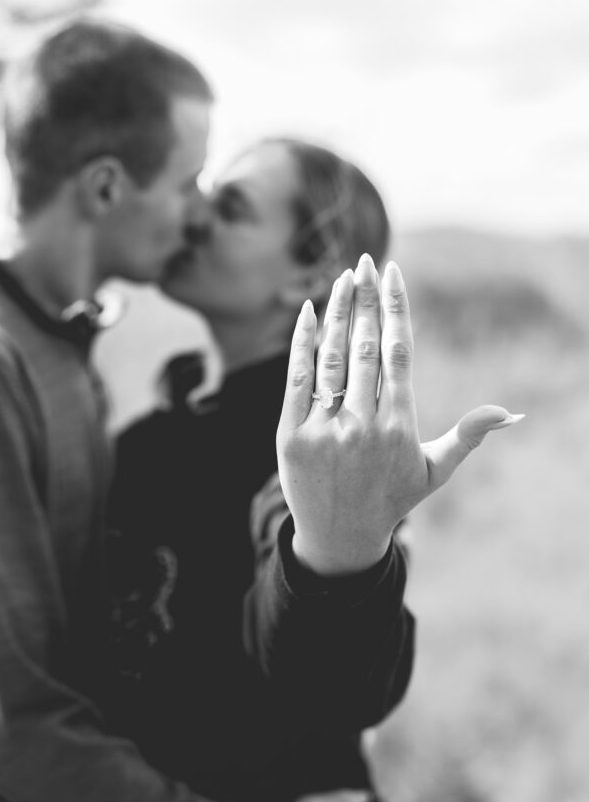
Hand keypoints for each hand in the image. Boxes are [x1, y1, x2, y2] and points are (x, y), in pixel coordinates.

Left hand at [277, 255, 523, 574]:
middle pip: (364, 346)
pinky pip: (297, 379)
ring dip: (336, 312)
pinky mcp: (291, 435)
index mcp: (398, 426)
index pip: (398, 352)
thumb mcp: (434, 470)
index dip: (394, 308)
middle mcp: (362, 424)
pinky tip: (307, 312)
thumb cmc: (392, 499)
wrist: (339, 538)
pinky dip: (301, 343)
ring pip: (330, 357)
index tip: (392, 274)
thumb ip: (468, 437)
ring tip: (341, 279)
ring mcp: (323, 429)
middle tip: (365, 263)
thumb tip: (510, 415)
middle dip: (364, 299)